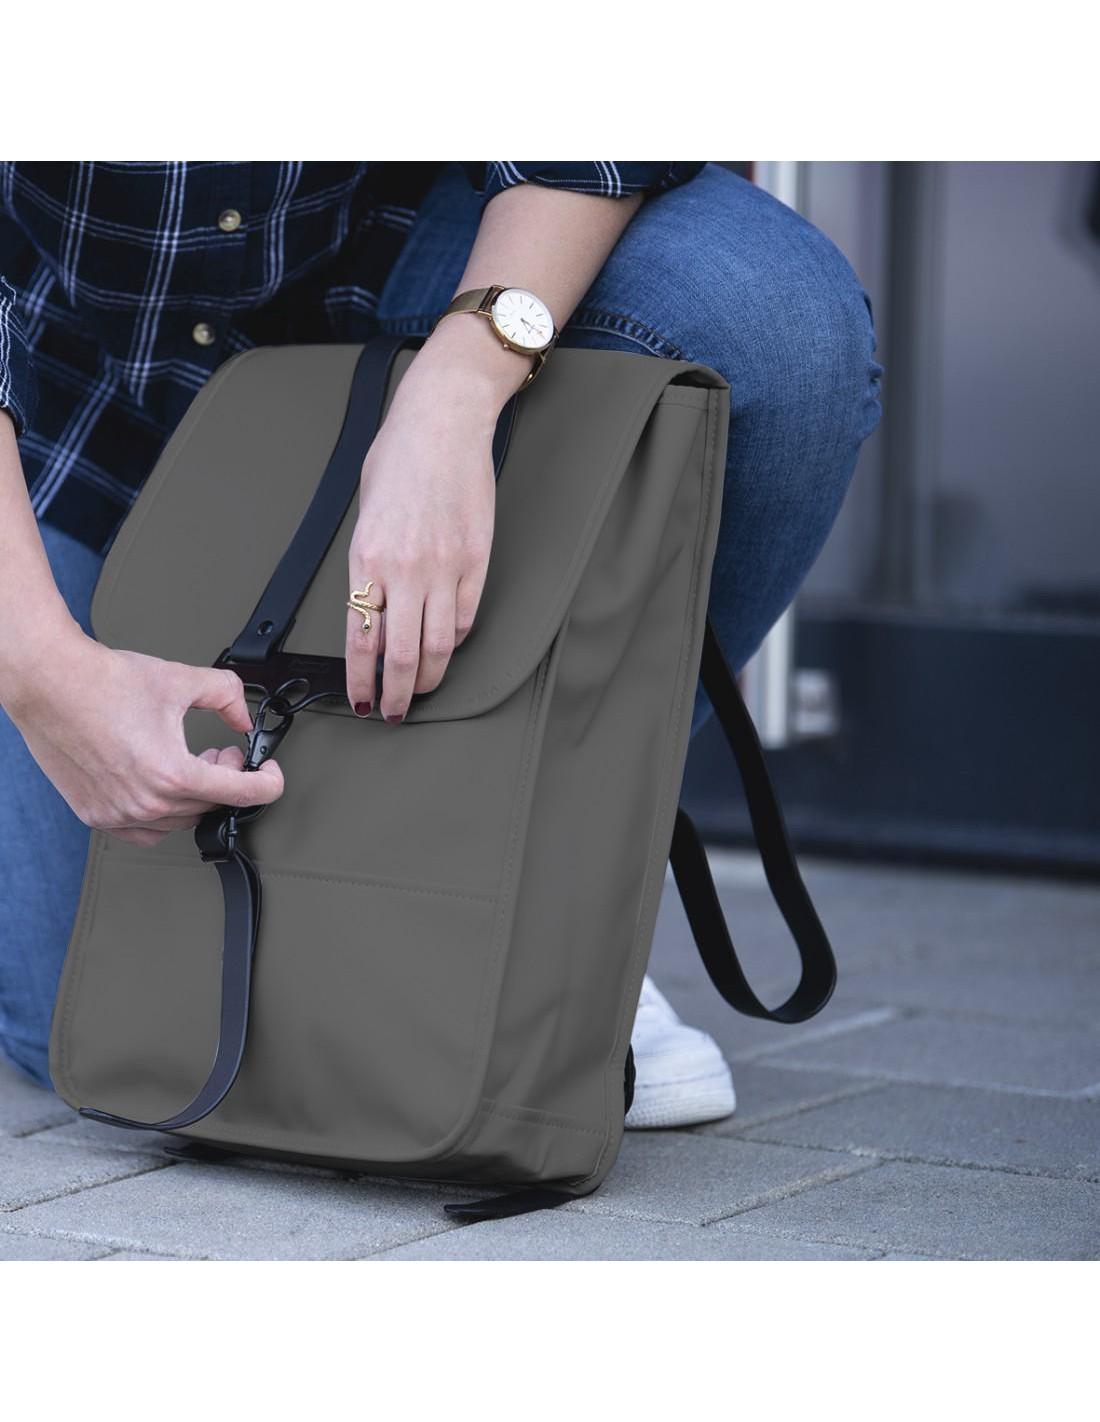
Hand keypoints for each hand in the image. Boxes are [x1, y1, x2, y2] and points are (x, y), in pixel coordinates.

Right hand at [6, 628, 283, 846]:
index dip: (268, 782)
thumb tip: (243, 718)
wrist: (48, 682)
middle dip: (225, 778)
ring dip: (194, 795)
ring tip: (190, 762)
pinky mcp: (95, 814)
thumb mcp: (181, 680)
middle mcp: (144, 803)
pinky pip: (145, 831)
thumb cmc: (101, 682)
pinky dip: (163, 814)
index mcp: (171, 775)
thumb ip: (226, 697)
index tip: (269, 773)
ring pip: (180, 821)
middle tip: (221, 753)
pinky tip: (163, 784)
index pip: (243, 795)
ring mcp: (117, 814)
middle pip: (210, 806)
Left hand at [346, 325, 518, 721]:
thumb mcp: (365, 517)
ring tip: (419, 690)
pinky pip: (464, 618)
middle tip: (392, 712)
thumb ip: (368, 568)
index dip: (360, 682)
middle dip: (395, 695)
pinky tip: (444, 647)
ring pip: (437, 646)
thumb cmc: (398, 460)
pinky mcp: (476, 561)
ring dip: (427, 678)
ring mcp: (445, 568)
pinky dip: (452, 641)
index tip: (362, 702)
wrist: (441, 424)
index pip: (360, 641)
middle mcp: (405, 570)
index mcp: (366, 560)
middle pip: (400, 657)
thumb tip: (372, 613)